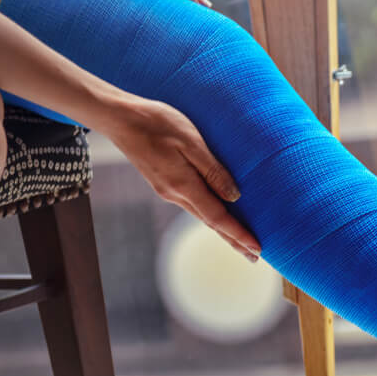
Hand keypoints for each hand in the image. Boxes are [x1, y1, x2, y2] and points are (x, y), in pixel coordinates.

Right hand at [103, 98, 260, 261]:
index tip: (257, 250)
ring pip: (202, 215)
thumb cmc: (157, 123)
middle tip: (255, 257)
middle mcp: (175, 194)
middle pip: (212, 223)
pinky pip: (194, 204)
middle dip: (234, 240)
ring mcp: (168, 190)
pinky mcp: (164, 183)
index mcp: (183, 186)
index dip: (239, 235)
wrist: (120, 118)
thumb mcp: (191, 141)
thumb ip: (213, 169)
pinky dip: (210, 214)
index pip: (218, 218)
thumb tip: (234, 196)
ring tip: (240, 240)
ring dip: (223, 229)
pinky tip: (217, 214)